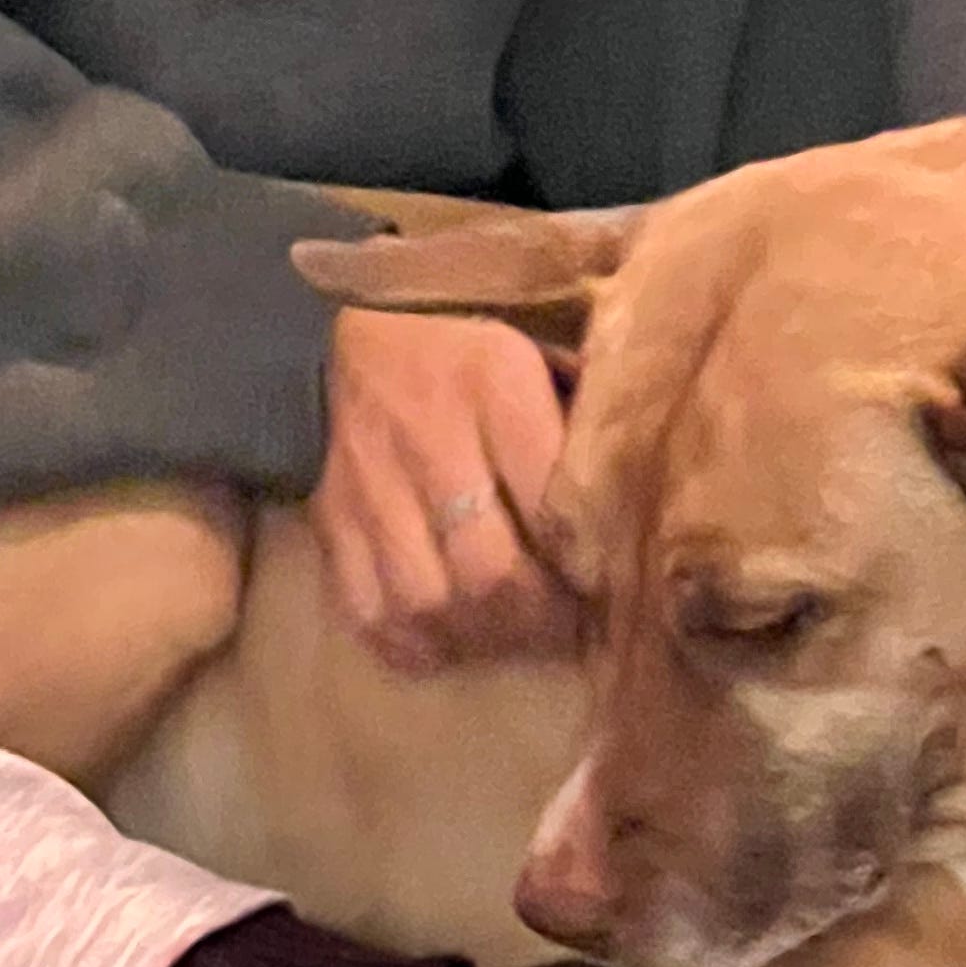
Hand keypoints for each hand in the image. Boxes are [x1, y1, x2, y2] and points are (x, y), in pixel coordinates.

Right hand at [310, 308, 580, 675]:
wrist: (347, 322)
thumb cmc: (468, 345)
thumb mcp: (537, 350)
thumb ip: (579, 417)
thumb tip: (635, 504)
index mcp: (495, 384)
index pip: (551, 504)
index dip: (588, 564)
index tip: (613, 584)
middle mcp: (428, 438)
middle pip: (490, 570)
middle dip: (541, 619)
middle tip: (572, 628)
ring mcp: (369, 487)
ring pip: (427, 604)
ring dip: (481, 640)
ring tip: (515, 637)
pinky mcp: (330, 520)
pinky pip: (367, 611)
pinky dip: (411, 644)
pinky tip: (447, 639)